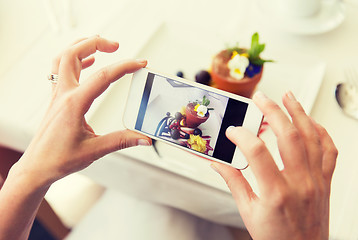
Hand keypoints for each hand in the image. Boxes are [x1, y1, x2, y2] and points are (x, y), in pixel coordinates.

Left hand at [13, 36, 150, 188]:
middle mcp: (63, 95)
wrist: (37, 167)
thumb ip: (122, 141)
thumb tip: (143, 138)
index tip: (139, 64)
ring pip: (63, 58)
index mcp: (74, 105)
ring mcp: (57, 95)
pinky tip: (87, 62)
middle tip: (116, 45)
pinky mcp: (56, 98)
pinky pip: (60, 69)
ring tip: (100, 44)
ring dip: (81, 46)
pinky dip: (74, 59)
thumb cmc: (59, 159)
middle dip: (96, 43)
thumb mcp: (95, 150)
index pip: (102, 77)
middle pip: (73, 53)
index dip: (124, 67)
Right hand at [212, 91, 337, 239]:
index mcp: (275, 193)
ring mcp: (315, 180)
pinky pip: (328, 151)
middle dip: (273, 112)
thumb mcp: (248, 212)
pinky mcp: (324, 181)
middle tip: (261, 99)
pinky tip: (310, 121)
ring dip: (299, 113)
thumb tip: (218, 164)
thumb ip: (233, 182)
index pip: (256, 153)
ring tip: (288, 97)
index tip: (233, 132)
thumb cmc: (276, 238)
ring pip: (311, 138)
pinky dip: (320, 132)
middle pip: (288, 136)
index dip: (242, 136)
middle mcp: (299, 183)